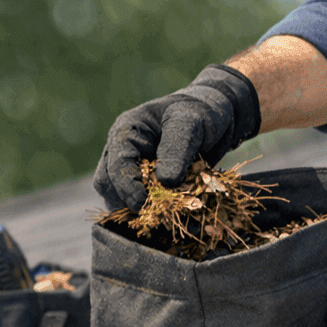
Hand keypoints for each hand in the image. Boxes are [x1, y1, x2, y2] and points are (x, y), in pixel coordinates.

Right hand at [93, 64, 260, 212]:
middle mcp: (124, 152)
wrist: (218, 118)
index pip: (115, 164)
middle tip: (156, 212)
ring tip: (166, 215)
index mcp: (127, 132)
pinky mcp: (149, 184)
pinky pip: (142, 205)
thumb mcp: (190, 123)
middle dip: (128, 201)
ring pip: (121, 199)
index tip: (143, 203)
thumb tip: (166, 182)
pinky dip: (155, 213)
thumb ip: (177, 149)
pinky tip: (173, 215)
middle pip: (109, 185)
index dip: (126, 186)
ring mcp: (134, 169)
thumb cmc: (201, 112)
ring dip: (141, 210)